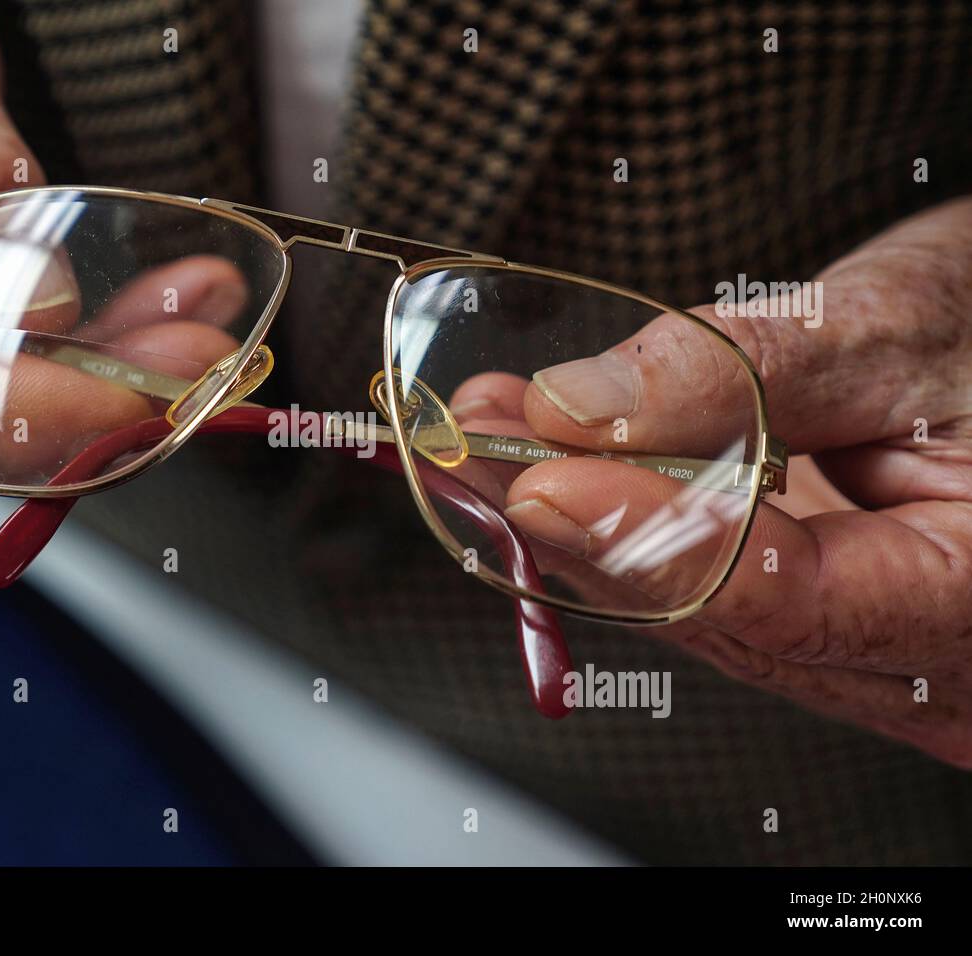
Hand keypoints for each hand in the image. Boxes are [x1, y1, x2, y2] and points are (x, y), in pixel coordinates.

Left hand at [506, 197, 971, 765]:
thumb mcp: (899, 326)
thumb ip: (745, 371)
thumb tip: (575, 406)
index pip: (787, 601)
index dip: (647, 540)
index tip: (537, 480)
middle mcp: (923, 672)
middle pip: (715, 619)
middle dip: (578, 523)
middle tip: (466, 447)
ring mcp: (867, 663)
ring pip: (693, 613)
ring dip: (580, 520)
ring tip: (489, 439)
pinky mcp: (819, 634)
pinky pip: (704, 594)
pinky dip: (625, 525)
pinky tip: (554, 462)